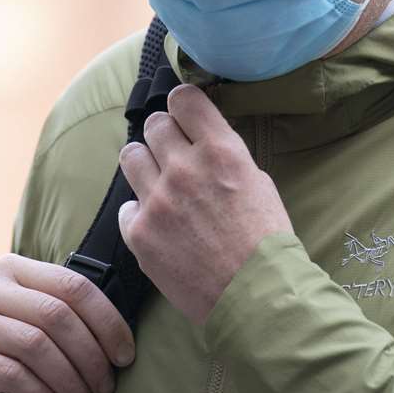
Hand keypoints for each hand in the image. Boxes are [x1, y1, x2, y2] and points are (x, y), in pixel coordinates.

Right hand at [0, 254, 136, 392]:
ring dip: (70, 381)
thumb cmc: (28, 370)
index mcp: (13, 269)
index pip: (73, 286)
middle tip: (107, 388)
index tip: (126, 357)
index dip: (107, 322)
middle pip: (55, 315)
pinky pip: (9, 374)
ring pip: (34, 345)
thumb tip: (126, 336)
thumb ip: (78, 319)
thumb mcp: (55, 337)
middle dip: (90, 356)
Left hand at [117, 83, 293, 324]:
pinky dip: (141, 212)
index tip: (184, 115)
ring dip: (145, 163)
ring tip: (158, 182)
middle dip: (164, 135)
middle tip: (174, 153)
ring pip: (131, 155)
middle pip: (153, 124)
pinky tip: (161, 225)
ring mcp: (157, 200)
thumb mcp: (259, 183)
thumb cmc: (266, 241)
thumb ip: (225, 157)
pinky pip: (127, 206)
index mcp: (221, 150)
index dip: (182, 104)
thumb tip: (202, 144)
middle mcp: (184, 168)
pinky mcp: (139, 232)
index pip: (183, 98)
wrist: (256, 294)